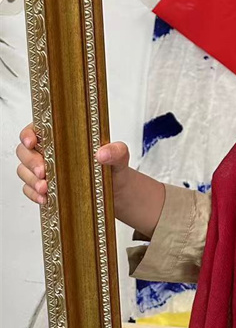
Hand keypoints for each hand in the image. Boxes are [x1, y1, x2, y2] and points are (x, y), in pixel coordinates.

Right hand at [16, 122, 130, 205]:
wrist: (116, 191)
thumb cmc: (114, 166)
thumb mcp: (120, 155)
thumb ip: (116, 150)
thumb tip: (102, 154)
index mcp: (63, 135)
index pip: (36, 129)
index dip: (28, 134)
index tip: (32, 142)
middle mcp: (49, 151)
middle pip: (25, 152)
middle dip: (30, 161)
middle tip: (43, 171)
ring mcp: (45, 170)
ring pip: (24, 172)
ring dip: (31, 180)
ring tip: (45, 188)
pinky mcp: (45, 188)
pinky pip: (30, 190)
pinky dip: (34, 195)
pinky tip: (45, 198)